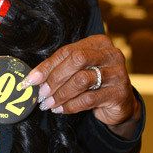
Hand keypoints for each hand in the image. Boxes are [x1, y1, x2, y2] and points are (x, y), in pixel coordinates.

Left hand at [23, 34, 140, 136]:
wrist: (121, 103)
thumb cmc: (95, 83)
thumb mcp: (79, 70)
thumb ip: (60, 69)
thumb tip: (33, 78)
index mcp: (98, 43)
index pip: (67, 51)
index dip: (47, 66)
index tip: (31, 79)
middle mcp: (110, 54)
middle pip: (77, 60)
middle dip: (55, 78)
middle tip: (41, 93)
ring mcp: (117, 73)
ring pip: (82, 80)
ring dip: (61, 94)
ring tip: (48, 103)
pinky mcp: (119, 93)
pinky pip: (89, 99)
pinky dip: (71, 105)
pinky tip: (60, 109)